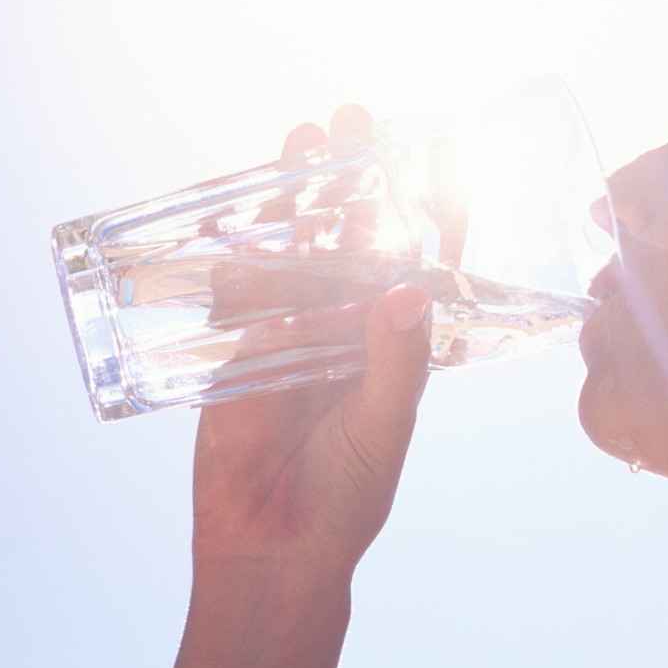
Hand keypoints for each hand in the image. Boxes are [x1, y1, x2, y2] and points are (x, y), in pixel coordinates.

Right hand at [190, 105, 431, 577]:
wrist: (273, 547)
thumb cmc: (348, 493)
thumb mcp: (385, 424)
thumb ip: (396, 361)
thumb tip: (410, 292)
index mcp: (393, 340)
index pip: (417, 260)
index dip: (424, 208)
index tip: (432, 155)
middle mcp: (345, 324)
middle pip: (350, 236)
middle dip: (352, 178)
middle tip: (350, 121)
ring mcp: (289, 330)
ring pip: (294, 248)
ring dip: (297, 196)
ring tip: (300, 141)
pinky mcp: (236, 348)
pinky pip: (235, 288)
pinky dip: (236, 251)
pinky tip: (238, 212)